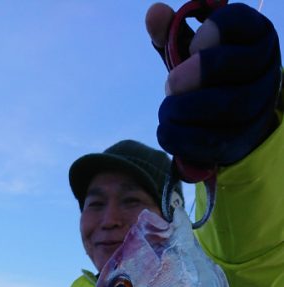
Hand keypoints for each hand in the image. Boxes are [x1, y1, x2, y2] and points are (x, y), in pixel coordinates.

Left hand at [146, 2, 281, 165]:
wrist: (226, 124)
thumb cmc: (207, 77)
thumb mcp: (191, 52)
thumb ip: (173, 33)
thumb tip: (154, 13)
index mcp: (255, 37)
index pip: (238, 22)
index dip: (211, 31)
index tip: (190, 47)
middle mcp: (265, 69)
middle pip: (238, 65)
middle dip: (199, 73)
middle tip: (170, 83)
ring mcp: (259, 107)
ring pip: (232, 105)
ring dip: (190, 107)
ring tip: (167, 110)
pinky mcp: (244, 140)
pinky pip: (218, 140)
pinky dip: (186, 137)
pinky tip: (166, 131)